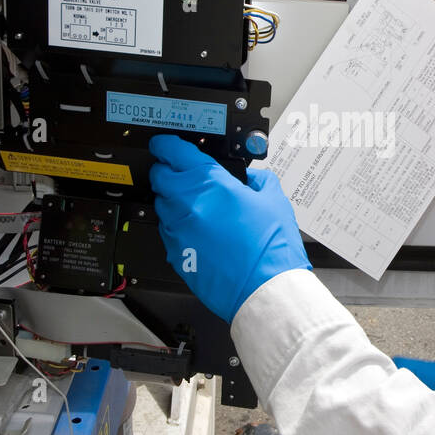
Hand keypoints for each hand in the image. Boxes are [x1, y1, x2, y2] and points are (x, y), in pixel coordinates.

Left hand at [149, 134, 310, 321]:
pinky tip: (198, 232)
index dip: (166, 144)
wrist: (265, 290)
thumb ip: (261, 181)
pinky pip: (167, 232)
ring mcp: (179, 231)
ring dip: (172, 200)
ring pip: (161, 205)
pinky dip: (177, 227)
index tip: (166, 144)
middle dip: (167, 171)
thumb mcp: (275, 202)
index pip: (174, 152)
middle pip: (159, 177)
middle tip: (181, 174)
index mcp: (211, 184)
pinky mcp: (177, 254)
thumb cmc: (271, 249)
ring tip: (196, 207)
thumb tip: (253, 179)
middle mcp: (188, 204)